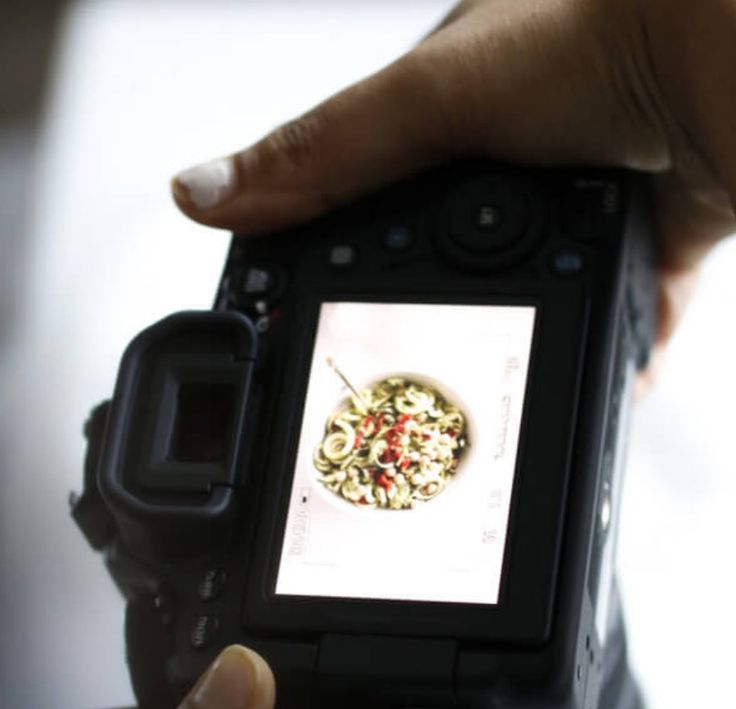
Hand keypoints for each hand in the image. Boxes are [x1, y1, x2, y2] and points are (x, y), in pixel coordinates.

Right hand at [171, 0, 735, 375]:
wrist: (722, 59)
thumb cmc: (597, 37)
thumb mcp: (431, 102)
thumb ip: (323, 155)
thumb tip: (201, 193)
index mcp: (453, 104)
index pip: (374, 191)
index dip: (345, 257)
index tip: (324, 326)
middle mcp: (520, 148)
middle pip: (458, 256)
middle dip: (442, 314)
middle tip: (414, 379)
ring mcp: (588, 195)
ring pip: (540, 289)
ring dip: (523, 336)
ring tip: (493, 392)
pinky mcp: (652, 234)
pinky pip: (624, 309)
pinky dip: (613, 348)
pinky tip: (597, 383)